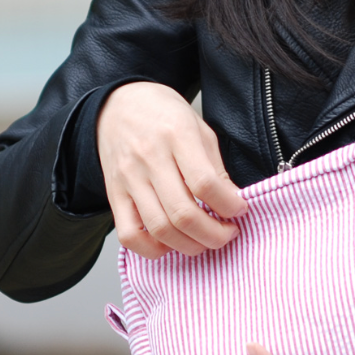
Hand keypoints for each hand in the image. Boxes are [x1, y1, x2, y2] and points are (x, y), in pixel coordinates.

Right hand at [97, 81, 247, 258]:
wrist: (117, 104)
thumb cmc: (163, 116)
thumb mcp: (199, 129)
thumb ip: (216, 169)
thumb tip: (234, 205)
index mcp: (176, 135)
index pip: (205, 184)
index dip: (229, 206)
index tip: (240, 210)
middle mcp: (149, 158)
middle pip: (183, 214)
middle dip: (214, 235)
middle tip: (228, 233)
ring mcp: (128, 179)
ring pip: (160, 229)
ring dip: (190, 246)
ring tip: (204, 240)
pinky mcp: (114, 196)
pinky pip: (129, 236)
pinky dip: (153, 250)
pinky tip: (171, 243)